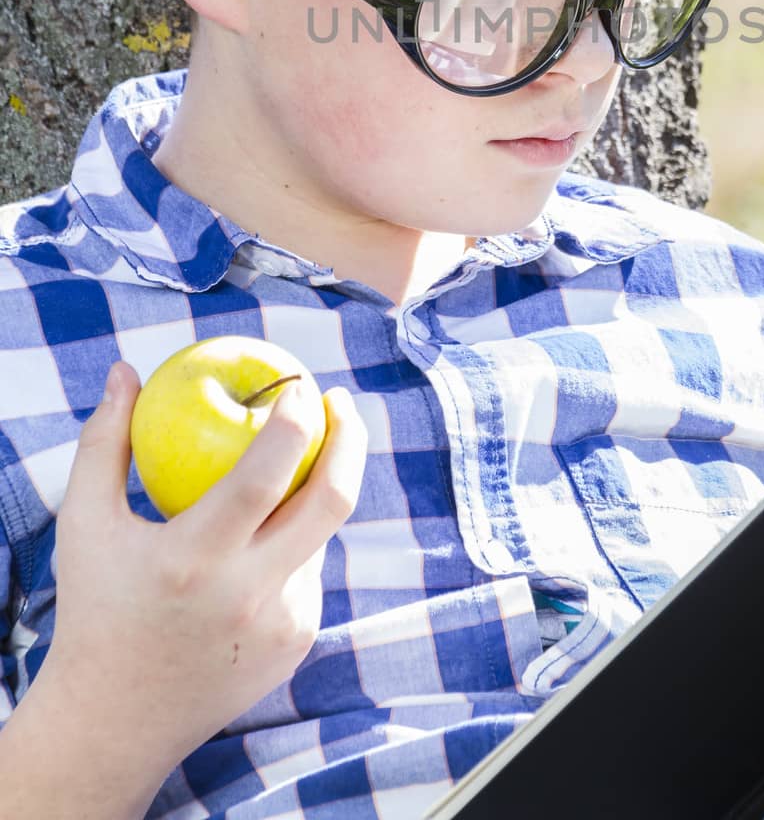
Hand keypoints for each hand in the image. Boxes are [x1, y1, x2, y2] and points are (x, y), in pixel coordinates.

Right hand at [40, 360, 367, 775]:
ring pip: (320, 534)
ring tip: (286, 462)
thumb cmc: (96, 608)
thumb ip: (104, 442)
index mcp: (194, 560)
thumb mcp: (84, 525)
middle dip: (349, 437)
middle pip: (332, 500)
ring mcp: (282, 624)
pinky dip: (294, 540)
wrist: (115, 723)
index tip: (298, 382)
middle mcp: (248, 595)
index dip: (296, 418)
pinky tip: (262, 536)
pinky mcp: (298, 642)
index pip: (268, 473)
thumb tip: (127, 370)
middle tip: (339, 399)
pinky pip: (309, 570)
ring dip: (312, 490)